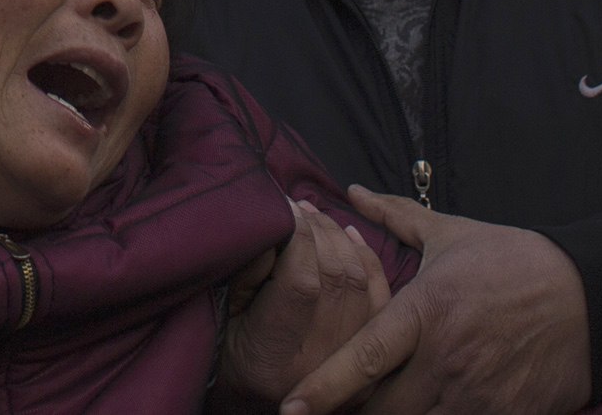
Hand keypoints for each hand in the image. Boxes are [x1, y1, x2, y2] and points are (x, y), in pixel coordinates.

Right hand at [221, 201, 390, 409]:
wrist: (252, 399)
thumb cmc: (224, 352)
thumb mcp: (222, 314)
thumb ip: (248, 272)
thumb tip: (279, 222)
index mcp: (274, 358)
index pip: (302, 282)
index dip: (297, 235)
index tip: (283, 205)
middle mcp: (320, 365)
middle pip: (336, 278)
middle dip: (318, 229)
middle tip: (298, 206)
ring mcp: (347, 364)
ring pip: (361, 282)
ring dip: (340, 238)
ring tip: (315, 215)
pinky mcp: (366, 358)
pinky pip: (379, 297)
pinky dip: (367, 258)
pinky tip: (349, 233)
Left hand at [279, 194, 586, 414]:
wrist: (591, 298)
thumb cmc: (513, 261)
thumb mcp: (452, 234)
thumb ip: (395, 217)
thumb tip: (352, 191)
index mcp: (426, 310)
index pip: (363, 358)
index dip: (322, 388)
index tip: (290, 407)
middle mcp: (446, 359)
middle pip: (380, 409)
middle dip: (357, 410)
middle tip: (344, 401)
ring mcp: (477, 395)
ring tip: (384, 406)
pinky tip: (430, 411)